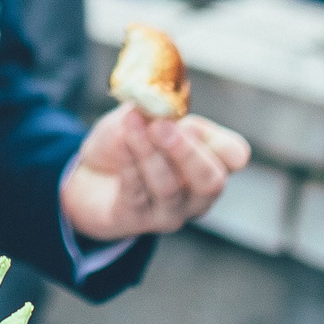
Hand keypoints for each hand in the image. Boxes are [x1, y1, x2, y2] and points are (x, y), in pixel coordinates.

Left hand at [60, 108, 252, 243]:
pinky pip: (135, 194)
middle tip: (160, 126)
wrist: (88, 171)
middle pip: (210, 181)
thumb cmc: (127, 141)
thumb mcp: (144, 116)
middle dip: (186, 152)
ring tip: (132, 123)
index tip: (195, 126)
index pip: (235, 157)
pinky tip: (120, 142)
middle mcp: (197, 194)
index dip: (225, 145)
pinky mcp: (135, 220)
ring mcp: (169, 212)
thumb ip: (157, 109)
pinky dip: (128, 165)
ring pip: (168, 188)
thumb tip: (162, 102)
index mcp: (210, 161)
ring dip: (148, 152)